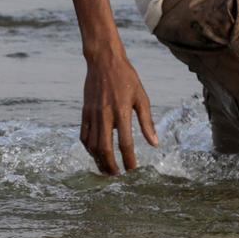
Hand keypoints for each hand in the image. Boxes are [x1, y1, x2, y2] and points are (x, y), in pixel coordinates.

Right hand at [81, 44, 158, 174]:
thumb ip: (147, 122)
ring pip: (92, 145)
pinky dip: (88, 149)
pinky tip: (95, 154)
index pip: (125, 143)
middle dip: (111, 166)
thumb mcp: (142, 97)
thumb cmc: (127, 78)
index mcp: (122, 111)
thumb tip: (154, 144)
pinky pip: (83, 136)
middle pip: (105, 149)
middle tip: (118, 176)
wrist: (104, 61)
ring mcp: (92, 114)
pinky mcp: (85, 112)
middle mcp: (105, 115)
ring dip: (99, 160)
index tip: (133, 171)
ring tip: (107, 169)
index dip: (129, 161)